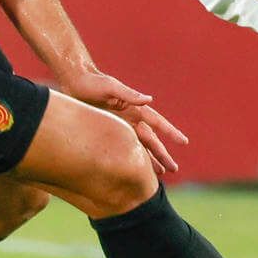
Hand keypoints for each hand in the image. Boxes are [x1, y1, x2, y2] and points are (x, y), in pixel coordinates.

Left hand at [62, 68, 188, 175]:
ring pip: (139, 147)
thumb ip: (129, 94)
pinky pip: (123, 148)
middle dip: (162, 154)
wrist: (74, 83)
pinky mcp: (108, 132)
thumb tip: (149, 99)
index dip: (171, 132)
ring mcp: (120, 126)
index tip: (184, 141)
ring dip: (150, 160)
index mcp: (134, 107)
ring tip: (161, 174)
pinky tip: (135, 170)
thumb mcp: (110, 87)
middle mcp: (130, 118)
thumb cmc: (93, 82)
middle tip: (174, 169)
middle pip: (151, 140)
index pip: (157, 122)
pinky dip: (131, 159)